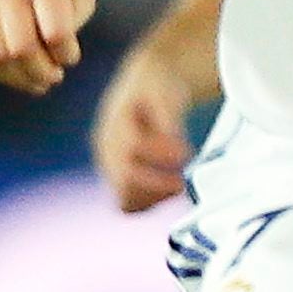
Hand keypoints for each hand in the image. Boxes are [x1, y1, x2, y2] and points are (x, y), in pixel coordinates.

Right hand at [0, 0, 91, 94]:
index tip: (69, 58)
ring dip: (21, 78)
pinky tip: (16, 72)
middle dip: (42, 73)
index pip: (55, 32)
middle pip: (22, 48)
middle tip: (52, 77)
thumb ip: (76, 19)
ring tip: (36, 80)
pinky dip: (0, 74)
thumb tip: (56, 53)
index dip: (65, 55)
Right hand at [91, 39, 194, 209]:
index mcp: (115, 122)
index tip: (186, 153)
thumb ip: (166, 113)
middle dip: (157, 183)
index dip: (160, 153)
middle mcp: (106, 147)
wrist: (143, 87)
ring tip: (178, 185)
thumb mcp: (163, 89)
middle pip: (124, 178)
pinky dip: (150, 202)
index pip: (133, 145)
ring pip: (124, 197)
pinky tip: (168, 192)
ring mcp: (110, 166)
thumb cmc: (155, 87)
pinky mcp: (119, 179)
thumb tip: (171, 135)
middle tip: (182, 181)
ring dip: (154, 196)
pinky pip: (128, 204)